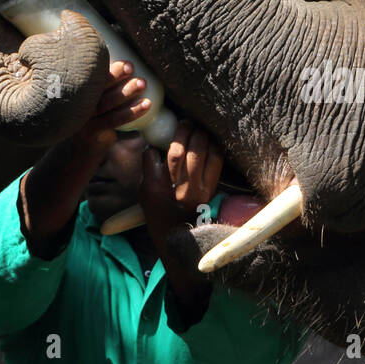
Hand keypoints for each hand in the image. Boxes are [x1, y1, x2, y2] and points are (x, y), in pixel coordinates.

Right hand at [67, 61, 149, 154]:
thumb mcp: (97, 97)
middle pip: (96, 86)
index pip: (90, 75)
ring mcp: (83, 119)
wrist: (86, 147)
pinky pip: (113, 120)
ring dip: (126, 92)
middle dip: (115, 75)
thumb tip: (134, 63)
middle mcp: (77, 102)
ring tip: (142, 83)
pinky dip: (131, 112)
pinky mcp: (91, 132)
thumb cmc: (99, 115)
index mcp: (78, 89)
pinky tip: (146, 104)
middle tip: (132, 67)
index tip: (127, 63)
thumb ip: (106, 81)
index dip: (109, 68)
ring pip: (106, 103)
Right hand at [138, 122, 224, 297]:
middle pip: (192, 153)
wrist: (178, 240)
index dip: (177, 137)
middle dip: (192, 133)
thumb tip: (152, 146)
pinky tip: (210, 143)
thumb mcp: (146, 194)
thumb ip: (149, 169)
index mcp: (164, 190)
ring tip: (200, 130)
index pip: (171, 157)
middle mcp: (187, 191)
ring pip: (209, 157)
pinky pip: (217, 165)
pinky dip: (215, 151)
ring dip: (205, 140)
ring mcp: (203, 192)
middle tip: (189, 123)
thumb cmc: (159, 215)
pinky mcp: (213, 192)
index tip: (177, 125)